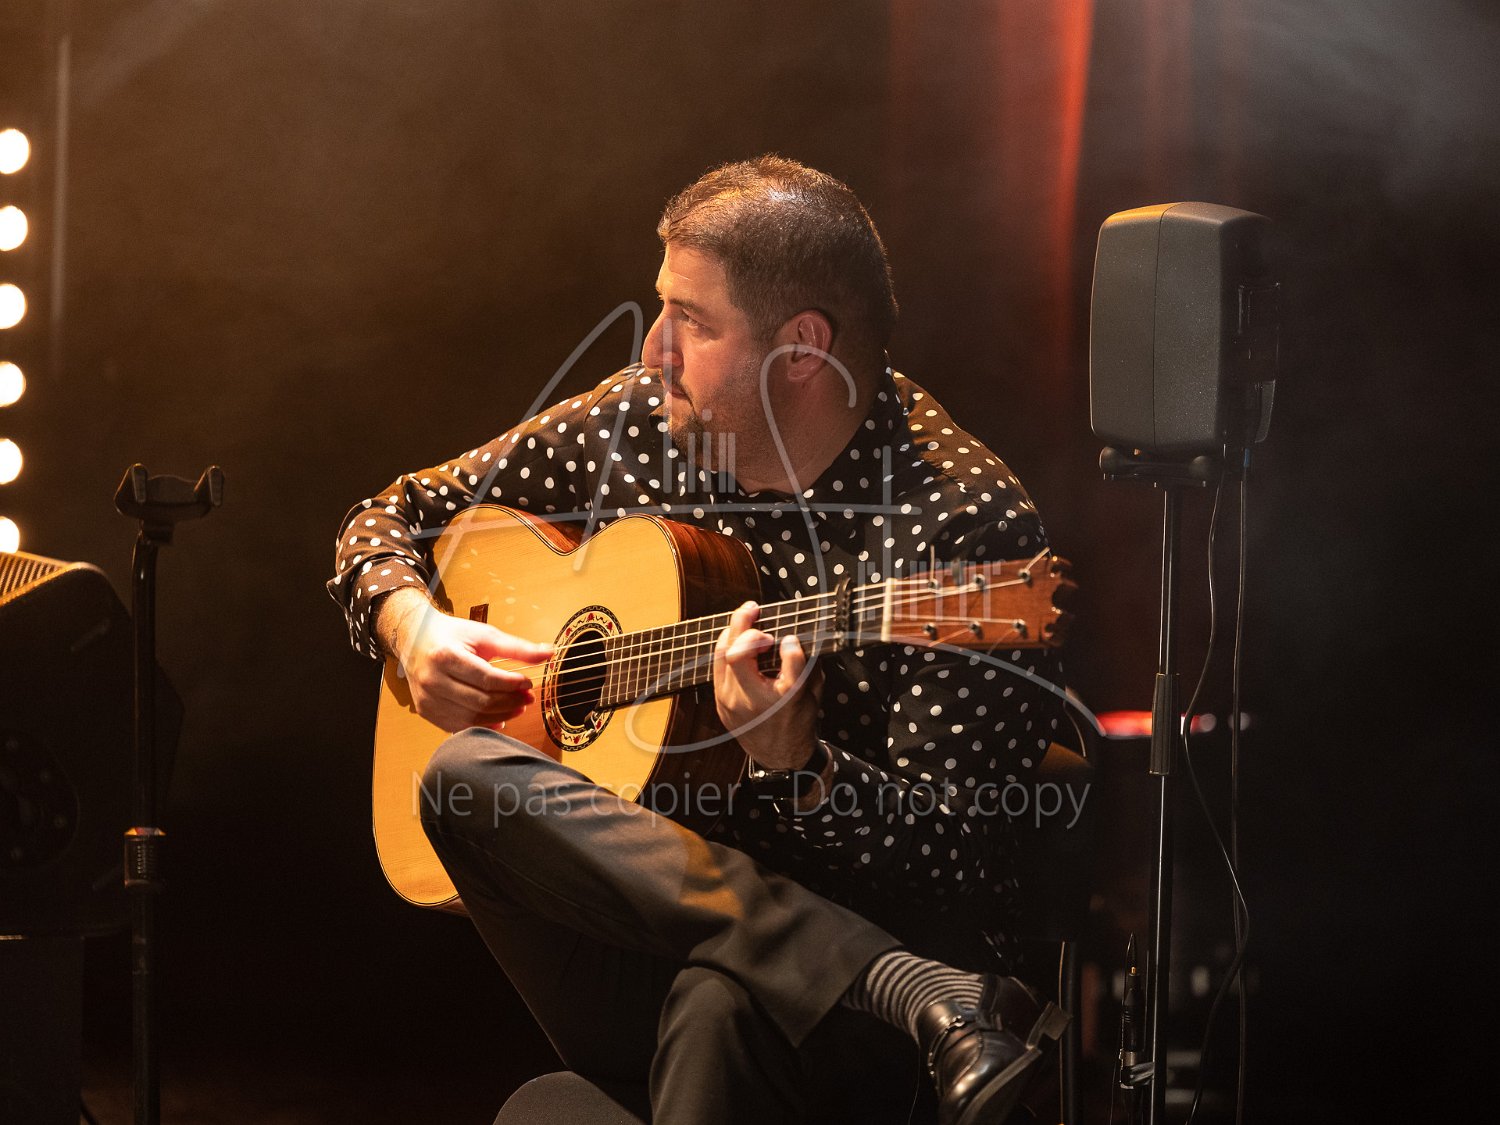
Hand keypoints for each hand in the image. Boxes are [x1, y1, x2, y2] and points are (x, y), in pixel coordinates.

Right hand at [381, 589, 552, 731]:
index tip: (527, 683)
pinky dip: (482, 724)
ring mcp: (428, 699)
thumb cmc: (452, 636)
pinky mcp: (426, 711)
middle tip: (527, 698)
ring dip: (500, 715)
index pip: (486, 678)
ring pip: (471, 718)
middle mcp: (433, 679)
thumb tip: (550, 653)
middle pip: (480, 701)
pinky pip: (459, 726)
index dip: (511, 684)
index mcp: (445, 656)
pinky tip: (498, 717)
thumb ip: (517, 647)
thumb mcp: (485, 635)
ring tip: (517, 707)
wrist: (415, 640)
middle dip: (509, 702)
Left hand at [712, 600, 821, 769]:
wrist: (779, 757)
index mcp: (785, 703)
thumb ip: (807, 664)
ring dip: (733, 632)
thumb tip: (794, 635)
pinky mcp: (720, 703)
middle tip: (755, 609)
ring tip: (746, 617)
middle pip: (737, 655)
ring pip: (721, 656)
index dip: (793, 649)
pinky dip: (727, 647)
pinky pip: (717, 667)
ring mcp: (730, 703)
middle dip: (745, 625)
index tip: (792, 639)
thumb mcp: (814, 694)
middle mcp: (753, 703)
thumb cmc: (799, 722)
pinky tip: (737, 636)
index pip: (790, 669)